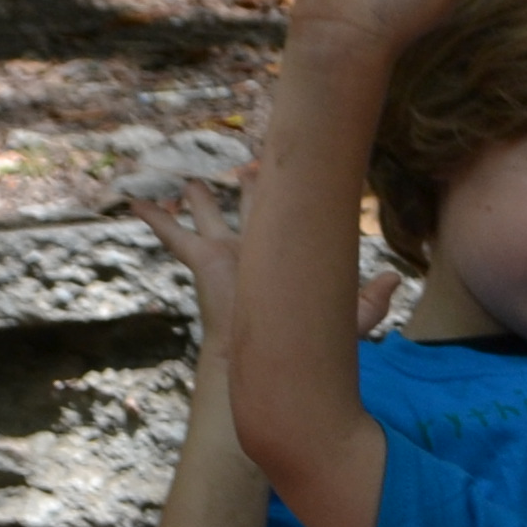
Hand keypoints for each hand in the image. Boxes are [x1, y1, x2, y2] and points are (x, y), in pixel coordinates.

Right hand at [135, 182, 401, 348]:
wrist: (262, 361)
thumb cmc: (305, 345)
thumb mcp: (348, 319)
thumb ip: (373, 300)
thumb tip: (394, 277)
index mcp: (285, 258)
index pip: (290, 218)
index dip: (292, 196)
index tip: (294, 173)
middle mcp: (255, 252)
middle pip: (250, 209)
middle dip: (250, 187)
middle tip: (248, 166)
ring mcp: (225, 253)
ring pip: (207, 215)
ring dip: (198, 198)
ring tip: (187, 181)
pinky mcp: (201, 258)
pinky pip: (171, 233)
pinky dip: (153, 216)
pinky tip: (133, 201)